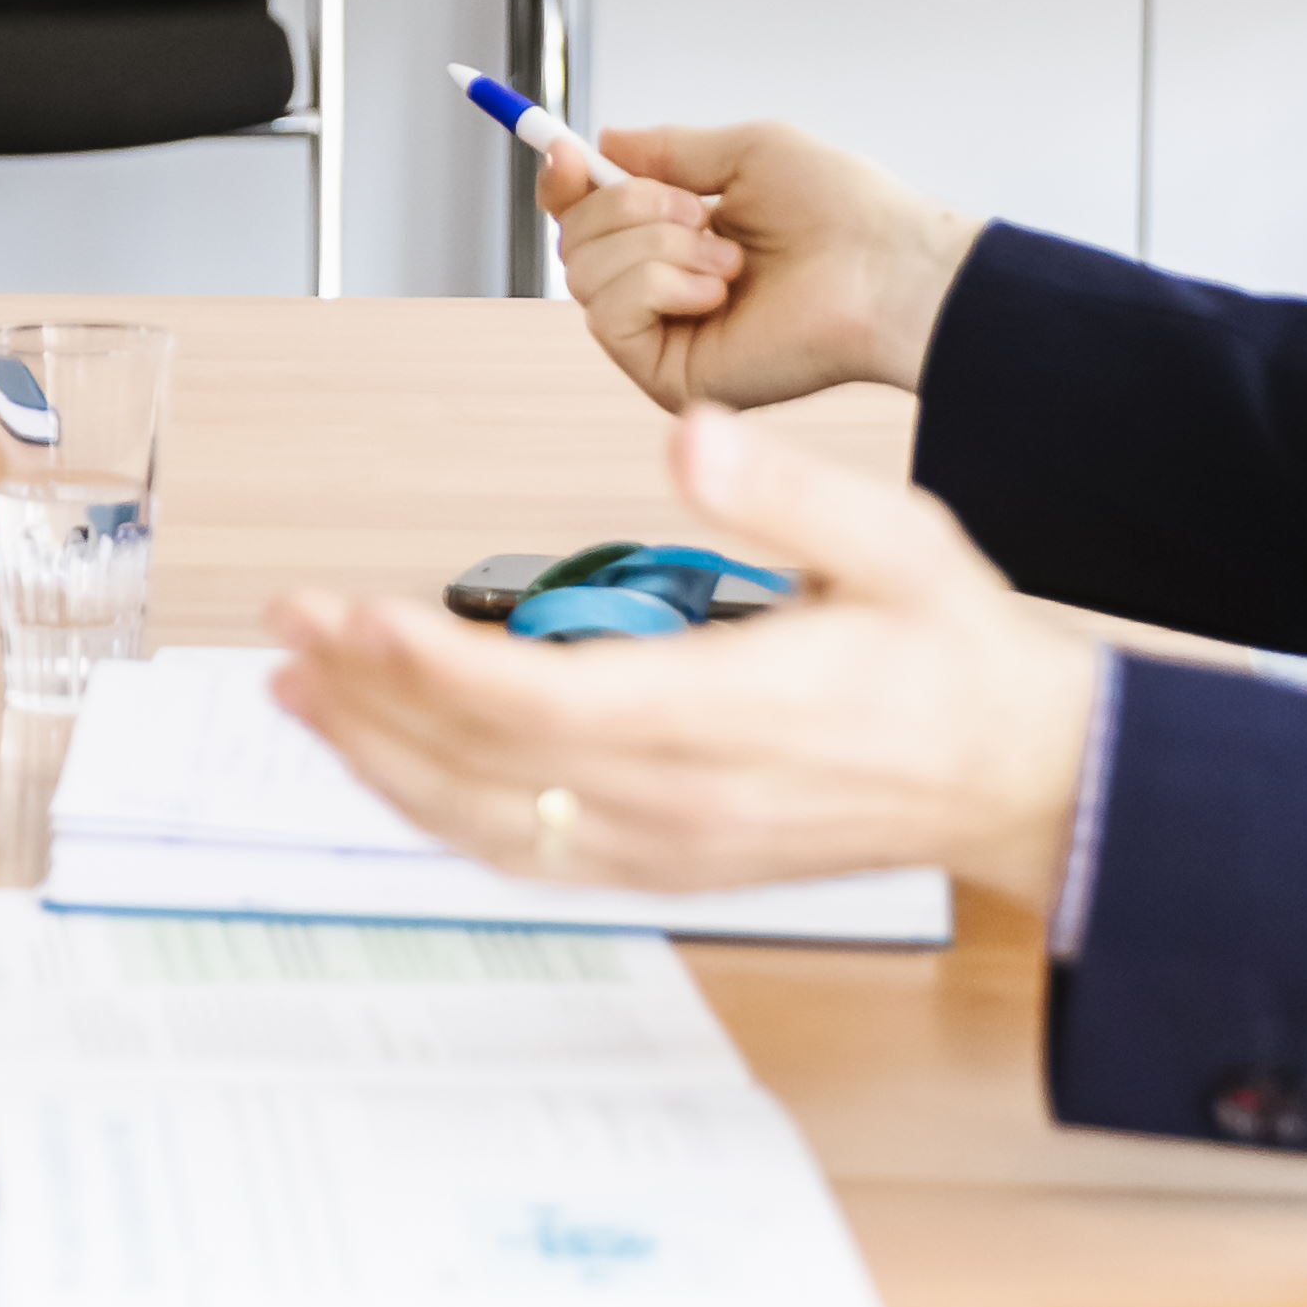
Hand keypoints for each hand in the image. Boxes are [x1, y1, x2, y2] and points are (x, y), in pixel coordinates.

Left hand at [262, 405, 1105, 908]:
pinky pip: (526, 854)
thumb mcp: (897, 542)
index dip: (421, 666)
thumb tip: (691, 438)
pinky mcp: (667, 867)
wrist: (1021, 777)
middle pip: (482, 765)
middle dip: (365, 698)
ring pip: (487, 821)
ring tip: (302, 696)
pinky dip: (440, 813)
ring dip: (380, 763)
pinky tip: (392, 768)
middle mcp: (682, 800)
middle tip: (286, 631)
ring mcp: (669, 848)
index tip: (340, 615)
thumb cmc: (955, 658)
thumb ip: (786, 491)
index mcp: (728, 713)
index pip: (536, 703)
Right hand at [542, 113, 982, 413]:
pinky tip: (718, 290)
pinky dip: (657, 285)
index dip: (566, 184)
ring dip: (655, 245)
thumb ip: (670, 149)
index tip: (566, 152)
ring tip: (730, 258)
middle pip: (572, 241)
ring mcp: (665, 335)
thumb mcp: (747, 153)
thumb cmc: (843, 212)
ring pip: (583, 273)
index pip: (589, 217)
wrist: (886, 270)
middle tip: (701, 210)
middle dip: (626, 206)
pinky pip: (608, 316)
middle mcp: (664, 289)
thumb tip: (605, 141)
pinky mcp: (667, 376)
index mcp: (680, 238)